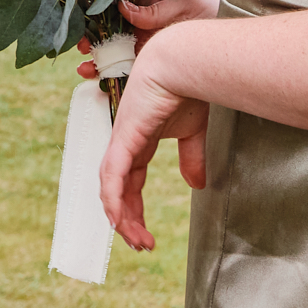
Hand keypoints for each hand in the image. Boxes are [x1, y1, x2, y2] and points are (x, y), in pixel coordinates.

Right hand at [76, 0, 218, 77]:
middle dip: (94, 50)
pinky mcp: (160, 79)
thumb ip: (155, 8)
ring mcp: (151, 59)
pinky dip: (117, 86)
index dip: (97, 24)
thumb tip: (123, 6)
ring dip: (101, 68)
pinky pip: (134, 83)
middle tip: (84, 57)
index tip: (85, 32)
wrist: (240, 46)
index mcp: (147, 17)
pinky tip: (107, 89)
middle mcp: (144, 38)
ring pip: (118, 64)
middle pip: (111, 44)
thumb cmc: (213, 16)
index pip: (114, 18)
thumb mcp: (185, 6)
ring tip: (89, 73)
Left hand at [97, 59, 210, 250]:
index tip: (147, 233)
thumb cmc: (187, 88)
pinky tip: (118, 219)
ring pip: (112, 187)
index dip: (134, 208)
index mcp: (139, 141)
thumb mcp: (193, 132)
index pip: (129, 181)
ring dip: (121, 217)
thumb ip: (192, 158)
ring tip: (136, 241)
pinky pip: (111, 174)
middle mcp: (125, 142)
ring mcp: (121, 139)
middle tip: (141, 245)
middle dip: (128, 219)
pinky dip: (113, 199)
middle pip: (118, 189)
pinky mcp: (124, 136)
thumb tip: (196, 186)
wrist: (183, 62)